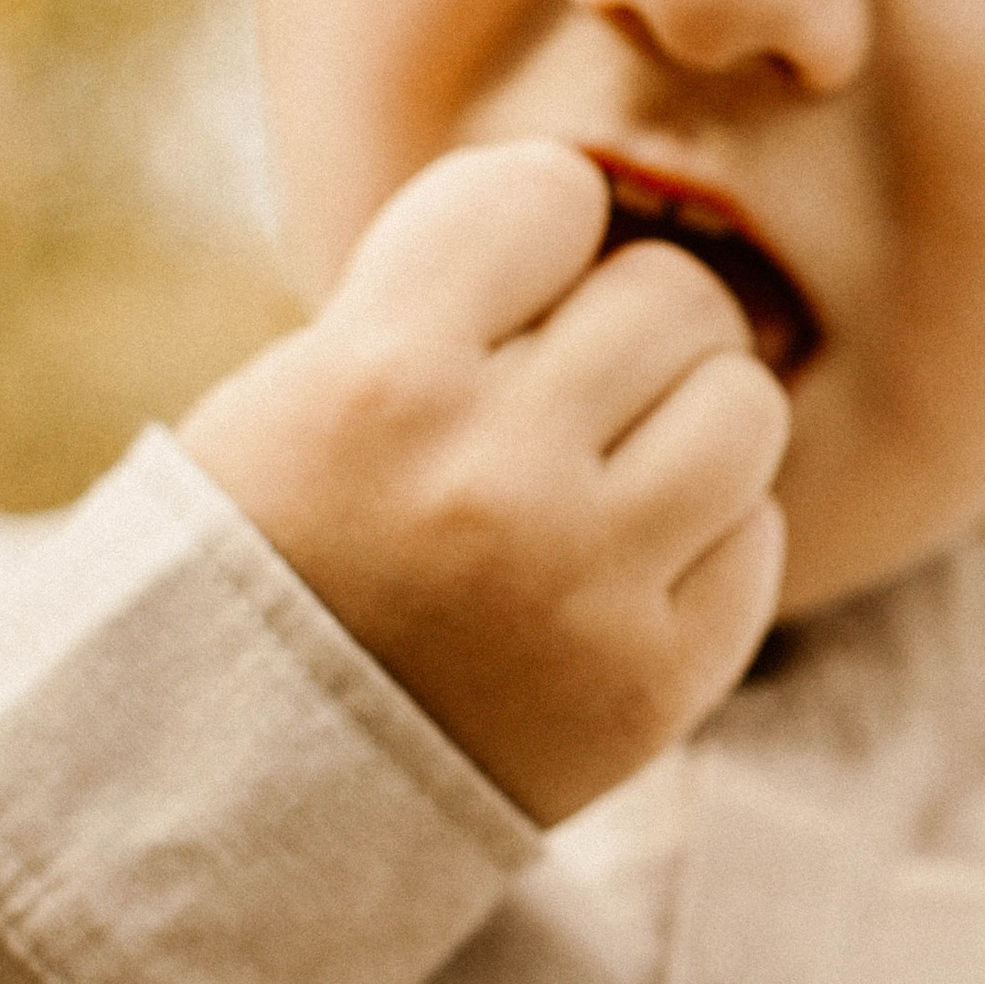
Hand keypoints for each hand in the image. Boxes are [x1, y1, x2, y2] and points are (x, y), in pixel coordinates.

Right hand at [181, 142, 789, 821]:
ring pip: (746, 407)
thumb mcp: (300, 392)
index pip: (548, 191)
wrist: (228, 791)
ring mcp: (582, 592)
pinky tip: (619, 567)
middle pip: (672, 297)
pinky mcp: (650, 688)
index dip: (536, 230)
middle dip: (626, 329)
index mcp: (379, 381)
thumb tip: (616, 221)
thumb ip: (449, 300)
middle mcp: (492, 478)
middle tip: (566, 391)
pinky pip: (756, 539)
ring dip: (689, 421)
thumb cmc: (274, 556)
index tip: (502, 289)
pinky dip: (706, 538)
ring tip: (610, 469)